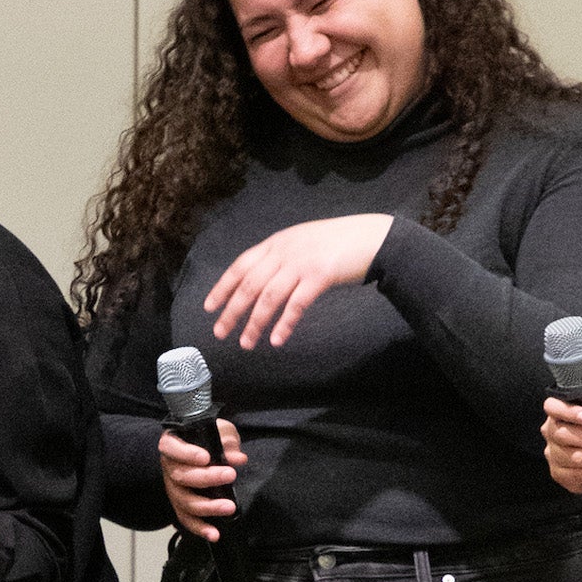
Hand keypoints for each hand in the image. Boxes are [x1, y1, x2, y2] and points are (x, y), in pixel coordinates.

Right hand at [159, 422, 245, 541]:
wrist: (203, 453)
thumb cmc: (208, 439)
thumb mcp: (219, 432)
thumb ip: (227, 442)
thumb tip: (238, 458)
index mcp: (172, 444)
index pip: (171, 448)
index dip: (186, 453)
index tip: (206, 457)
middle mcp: (168, 468)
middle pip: (181, 476)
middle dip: (207, 478)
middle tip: (231, 475)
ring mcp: (173, 490)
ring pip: (184, 501)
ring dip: (207, 506)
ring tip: (230, 507)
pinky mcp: (180, 506)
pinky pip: (186, 520)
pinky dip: (200, 528)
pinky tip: (215, 534)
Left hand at [204, 214, 394, 348]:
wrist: (372, 238)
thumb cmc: (339, 242)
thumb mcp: (303, 242)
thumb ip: (283, 256)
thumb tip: (263, 279)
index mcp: (277, 243)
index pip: (241, 266)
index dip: (223, 287)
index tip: (209, 307)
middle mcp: (284, 251)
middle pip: (249, 285)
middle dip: (232, 311)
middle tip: (220, 332)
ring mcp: (301, 263)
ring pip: (268, 297)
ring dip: (255, 323)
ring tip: (246, 343)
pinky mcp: (320, 276)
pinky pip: (296, 304)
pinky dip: (284, 324)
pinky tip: (277, 340)